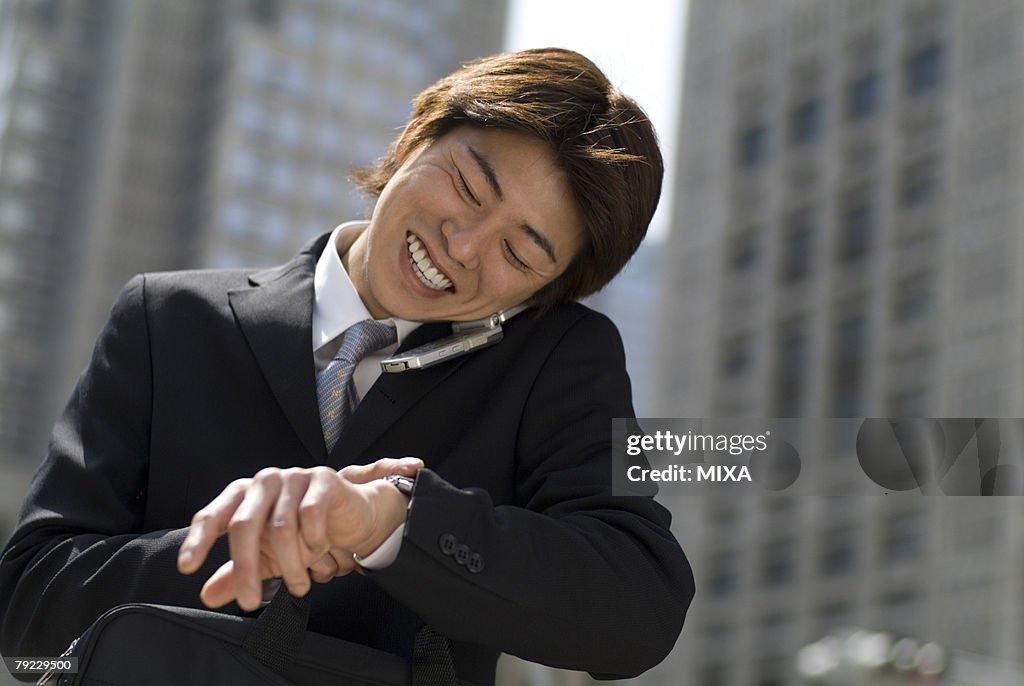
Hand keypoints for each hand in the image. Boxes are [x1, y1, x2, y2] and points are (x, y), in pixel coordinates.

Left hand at [177, 457, 421, 610]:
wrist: (351, 516)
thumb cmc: (304, 532)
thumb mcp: (267, 558)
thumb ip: (238, 573)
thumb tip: (207, 595)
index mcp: (244, 495)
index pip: (213, 515)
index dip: (198, 540)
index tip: (187, 567)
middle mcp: (264, 482)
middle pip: (244, 524)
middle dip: (246, 568)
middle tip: (249, 602)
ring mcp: (293, 477)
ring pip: (280, 527)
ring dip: (290, 564)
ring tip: (299, 586)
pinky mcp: (322, 479)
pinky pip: (310, 513)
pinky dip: (312, 539)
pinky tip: (318, 550)